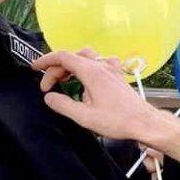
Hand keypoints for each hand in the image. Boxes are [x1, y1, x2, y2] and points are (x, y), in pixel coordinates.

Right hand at [35, 48, 179, 160]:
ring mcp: (112, 69)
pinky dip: (89, 66)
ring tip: (64, 79)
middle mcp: (102, 66)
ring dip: (72, 65)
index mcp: (92, 72)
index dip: (46, 61)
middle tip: (48, 86)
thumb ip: (63, 105)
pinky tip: (88, 79)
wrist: (144, 123)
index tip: (34, 69)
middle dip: (56, 68)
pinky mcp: (118, 76)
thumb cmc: (118, 121)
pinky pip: (101, 63)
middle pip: (73, 57)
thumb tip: (50, 98)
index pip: (63, 57)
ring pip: (87, 57)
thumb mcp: (84, 117)